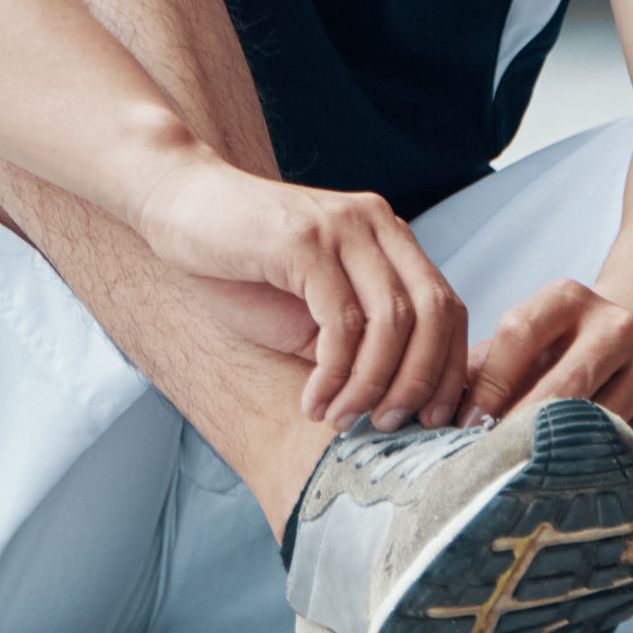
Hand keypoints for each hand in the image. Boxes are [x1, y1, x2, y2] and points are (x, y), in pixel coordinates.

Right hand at [132, 153, 466, 429]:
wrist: (181, 207)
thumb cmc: (244, 265)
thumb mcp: (312, 309)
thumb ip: (357, 340)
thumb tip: (398, 402)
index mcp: (390, 238)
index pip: (449, 306)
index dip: (450, 368)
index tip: (433, 419)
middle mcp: (377, 225)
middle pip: (434, 313)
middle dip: (420, 381)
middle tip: (390, 425)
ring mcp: (343, 229)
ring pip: (391, 321)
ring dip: (371, 386)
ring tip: (344, 420)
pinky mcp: (305, 242)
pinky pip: (340, 323)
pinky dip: (334, 375)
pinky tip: (314, 402)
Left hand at [465, 279, 632, 458]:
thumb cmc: (572, 350)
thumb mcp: (532, 341)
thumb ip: (486, 364)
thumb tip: (433, 403)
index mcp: (568, 299)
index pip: (519, 333)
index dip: (487, 384)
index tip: (463, 425)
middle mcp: (614, 325)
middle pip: (560, 383)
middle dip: (519, 425)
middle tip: (488, 459)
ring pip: (593, 419)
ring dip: (553, 449)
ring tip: (519, 473)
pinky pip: (619, 444)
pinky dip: (586, 463)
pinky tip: (561, 476)